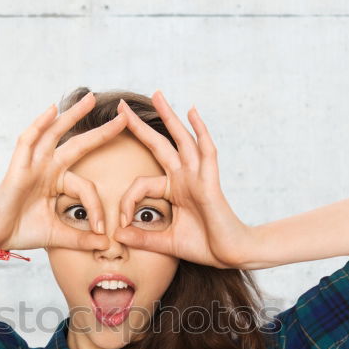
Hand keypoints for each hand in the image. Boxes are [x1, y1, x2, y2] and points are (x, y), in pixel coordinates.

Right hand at [0, 92, 125, 251]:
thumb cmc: (23, 231)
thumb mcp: (58, 235)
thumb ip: (81, 239)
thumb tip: (106, 244)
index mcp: (59, 183)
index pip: (87, 187)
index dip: (96, 208)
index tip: (101, 230)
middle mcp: (48, 169)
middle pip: (78, 144)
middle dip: (100, 131)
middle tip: (123, 115)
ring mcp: (33, 164)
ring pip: (55, 134)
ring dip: (73, 116)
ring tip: (90, 98)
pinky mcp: (19, 166)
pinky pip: (28, 140)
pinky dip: (39, 124)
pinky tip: (52, 110)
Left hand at [112, 90, 251, 268]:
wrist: (231, 254)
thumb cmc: (204, 246)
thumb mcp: (166, 242)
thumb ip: (142, 238)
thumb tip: (117, 235)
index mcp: (173, 190)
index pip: (141, 183)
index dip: (127, 201)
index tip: (121, 223)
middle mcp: (185, 177)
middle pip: (159, 145)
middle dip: (140, 126)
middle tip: (121, 107)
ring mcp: (198, 176)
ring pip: (182, 140)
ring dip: (169, 116)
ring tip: (157, 94)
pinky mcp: (211, 180)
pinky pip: (206, 150)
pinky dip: (200, 131)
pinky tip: (193, 112)